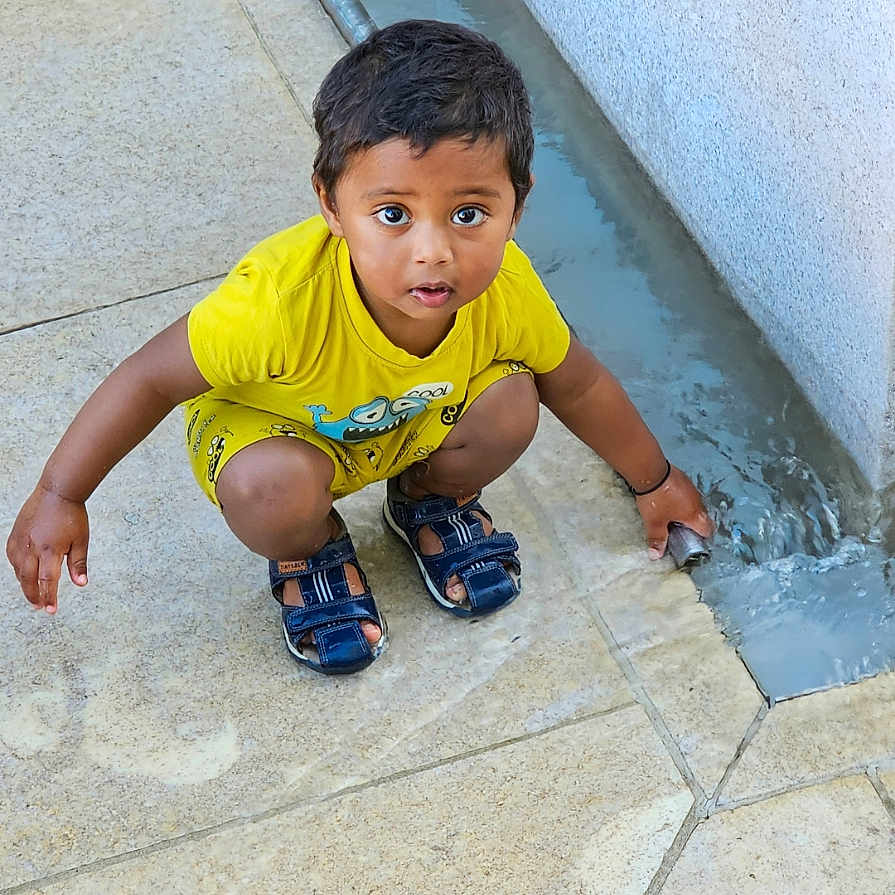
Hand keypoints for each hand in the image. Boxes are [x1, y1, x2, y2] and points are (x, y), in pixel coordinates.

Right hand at [6, 485, 89, 613]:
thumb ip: (78, 563)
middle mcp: (32, 547)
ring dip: (25, 583)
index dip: (49, 597)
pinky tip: (23, 573)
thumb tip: (81, 584)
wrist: (57, 491)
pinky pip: (12, 556)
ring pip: (18, 569)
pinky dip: (17, 568)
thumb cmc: (72, 514)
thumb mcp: (81, 540)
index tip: (51, 610)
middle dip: (34, 595)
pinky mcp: (15, 534)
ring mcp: (20, 540)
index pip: (47, 581)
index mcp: (50, 550)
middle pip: (29, 579)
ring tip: (33, 593)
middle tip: (40, 606)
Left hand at [634, 465, 713, 559]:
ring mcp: (691, 488)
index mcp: (694, 514)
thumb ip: (657, 539)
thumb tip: (656, 555)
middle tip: (678, 530)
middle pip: (701, 517)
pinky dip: (679, 498)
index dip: (701, 538)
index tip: (691, 540)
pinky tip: (666, 499)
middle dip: (692, 525)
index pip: (708, 530)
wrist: (650, 471)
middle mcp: (697, 501)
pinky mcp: (683, 479)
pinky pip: (686, 493)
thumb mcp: (654, 523)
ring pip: (693, 504)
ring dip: (685, 511)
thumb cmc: (656, 499)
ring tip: (670, 515)